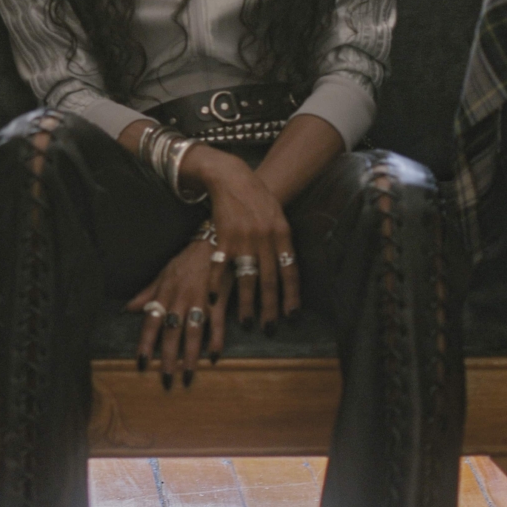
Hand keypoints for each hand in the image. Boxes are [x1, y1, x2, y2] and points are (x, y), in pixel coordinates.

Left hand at [127, 239, 222, 389]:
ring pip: (192, 332)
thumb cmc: (187, 260)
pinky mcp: (219, 299)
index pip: (150, 322)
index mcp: (164, 294)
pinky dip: (216, 340)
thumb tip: (127, 309)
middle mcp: (179, 299)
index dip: (145, 344)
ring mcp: (199, 300)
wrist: (214, 241)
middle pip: (171, 332)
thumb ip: (147, 294)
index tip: (141, 363)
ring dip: (190, 355)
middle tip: (165, 379)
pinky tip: (214, 357)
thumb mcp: (164, 274)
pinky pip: (217, 323)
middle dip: (167, 357)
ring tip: (187, 375)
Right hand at [188, 144, 299, 326]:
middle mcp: (265, 239)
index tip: (291, 316)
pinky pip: (221, 268)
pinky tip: (215, 301)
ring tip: (248, 321)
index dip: (291, 296)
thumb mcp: (278, 217)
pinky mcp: (223, 238)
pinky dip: (217, 286)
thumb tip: (287, 269)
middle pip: (269, 280)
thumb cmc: (257, 199)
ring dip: (247, 303)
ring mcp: (244, 240)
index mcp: (283, 235)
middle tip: (270, 328)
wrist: (233, 178)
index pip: (290, 271)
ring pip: (247, 279)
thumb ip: (282, 242)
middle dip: (270, 307)